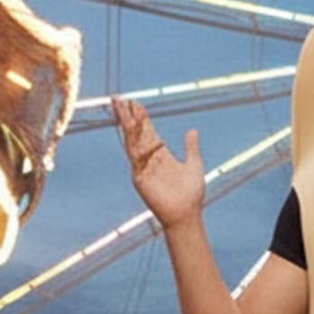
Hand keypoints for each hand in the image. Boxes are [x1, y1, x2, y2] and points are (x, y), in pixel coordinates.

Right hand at [117, 99, 204, 228]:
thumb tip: (192, 130)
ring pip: (132, 140)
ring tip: (119, 106)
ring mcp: (143, 167)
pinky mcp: (139, 176)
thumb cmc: (191, 194)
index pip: (147, 131)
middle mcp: (149, 159)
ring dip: (125, 123)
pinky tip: (126, 128)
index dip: (141, 117)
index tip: (135, 103)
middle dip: (129, 116)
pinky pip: (134, 156)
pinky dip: (130, 141)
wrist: (186, 214)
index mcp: (161, 155)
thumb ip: (191, 148)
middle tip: (120, 98)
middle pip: (136, 132)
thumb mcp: (194, 164)